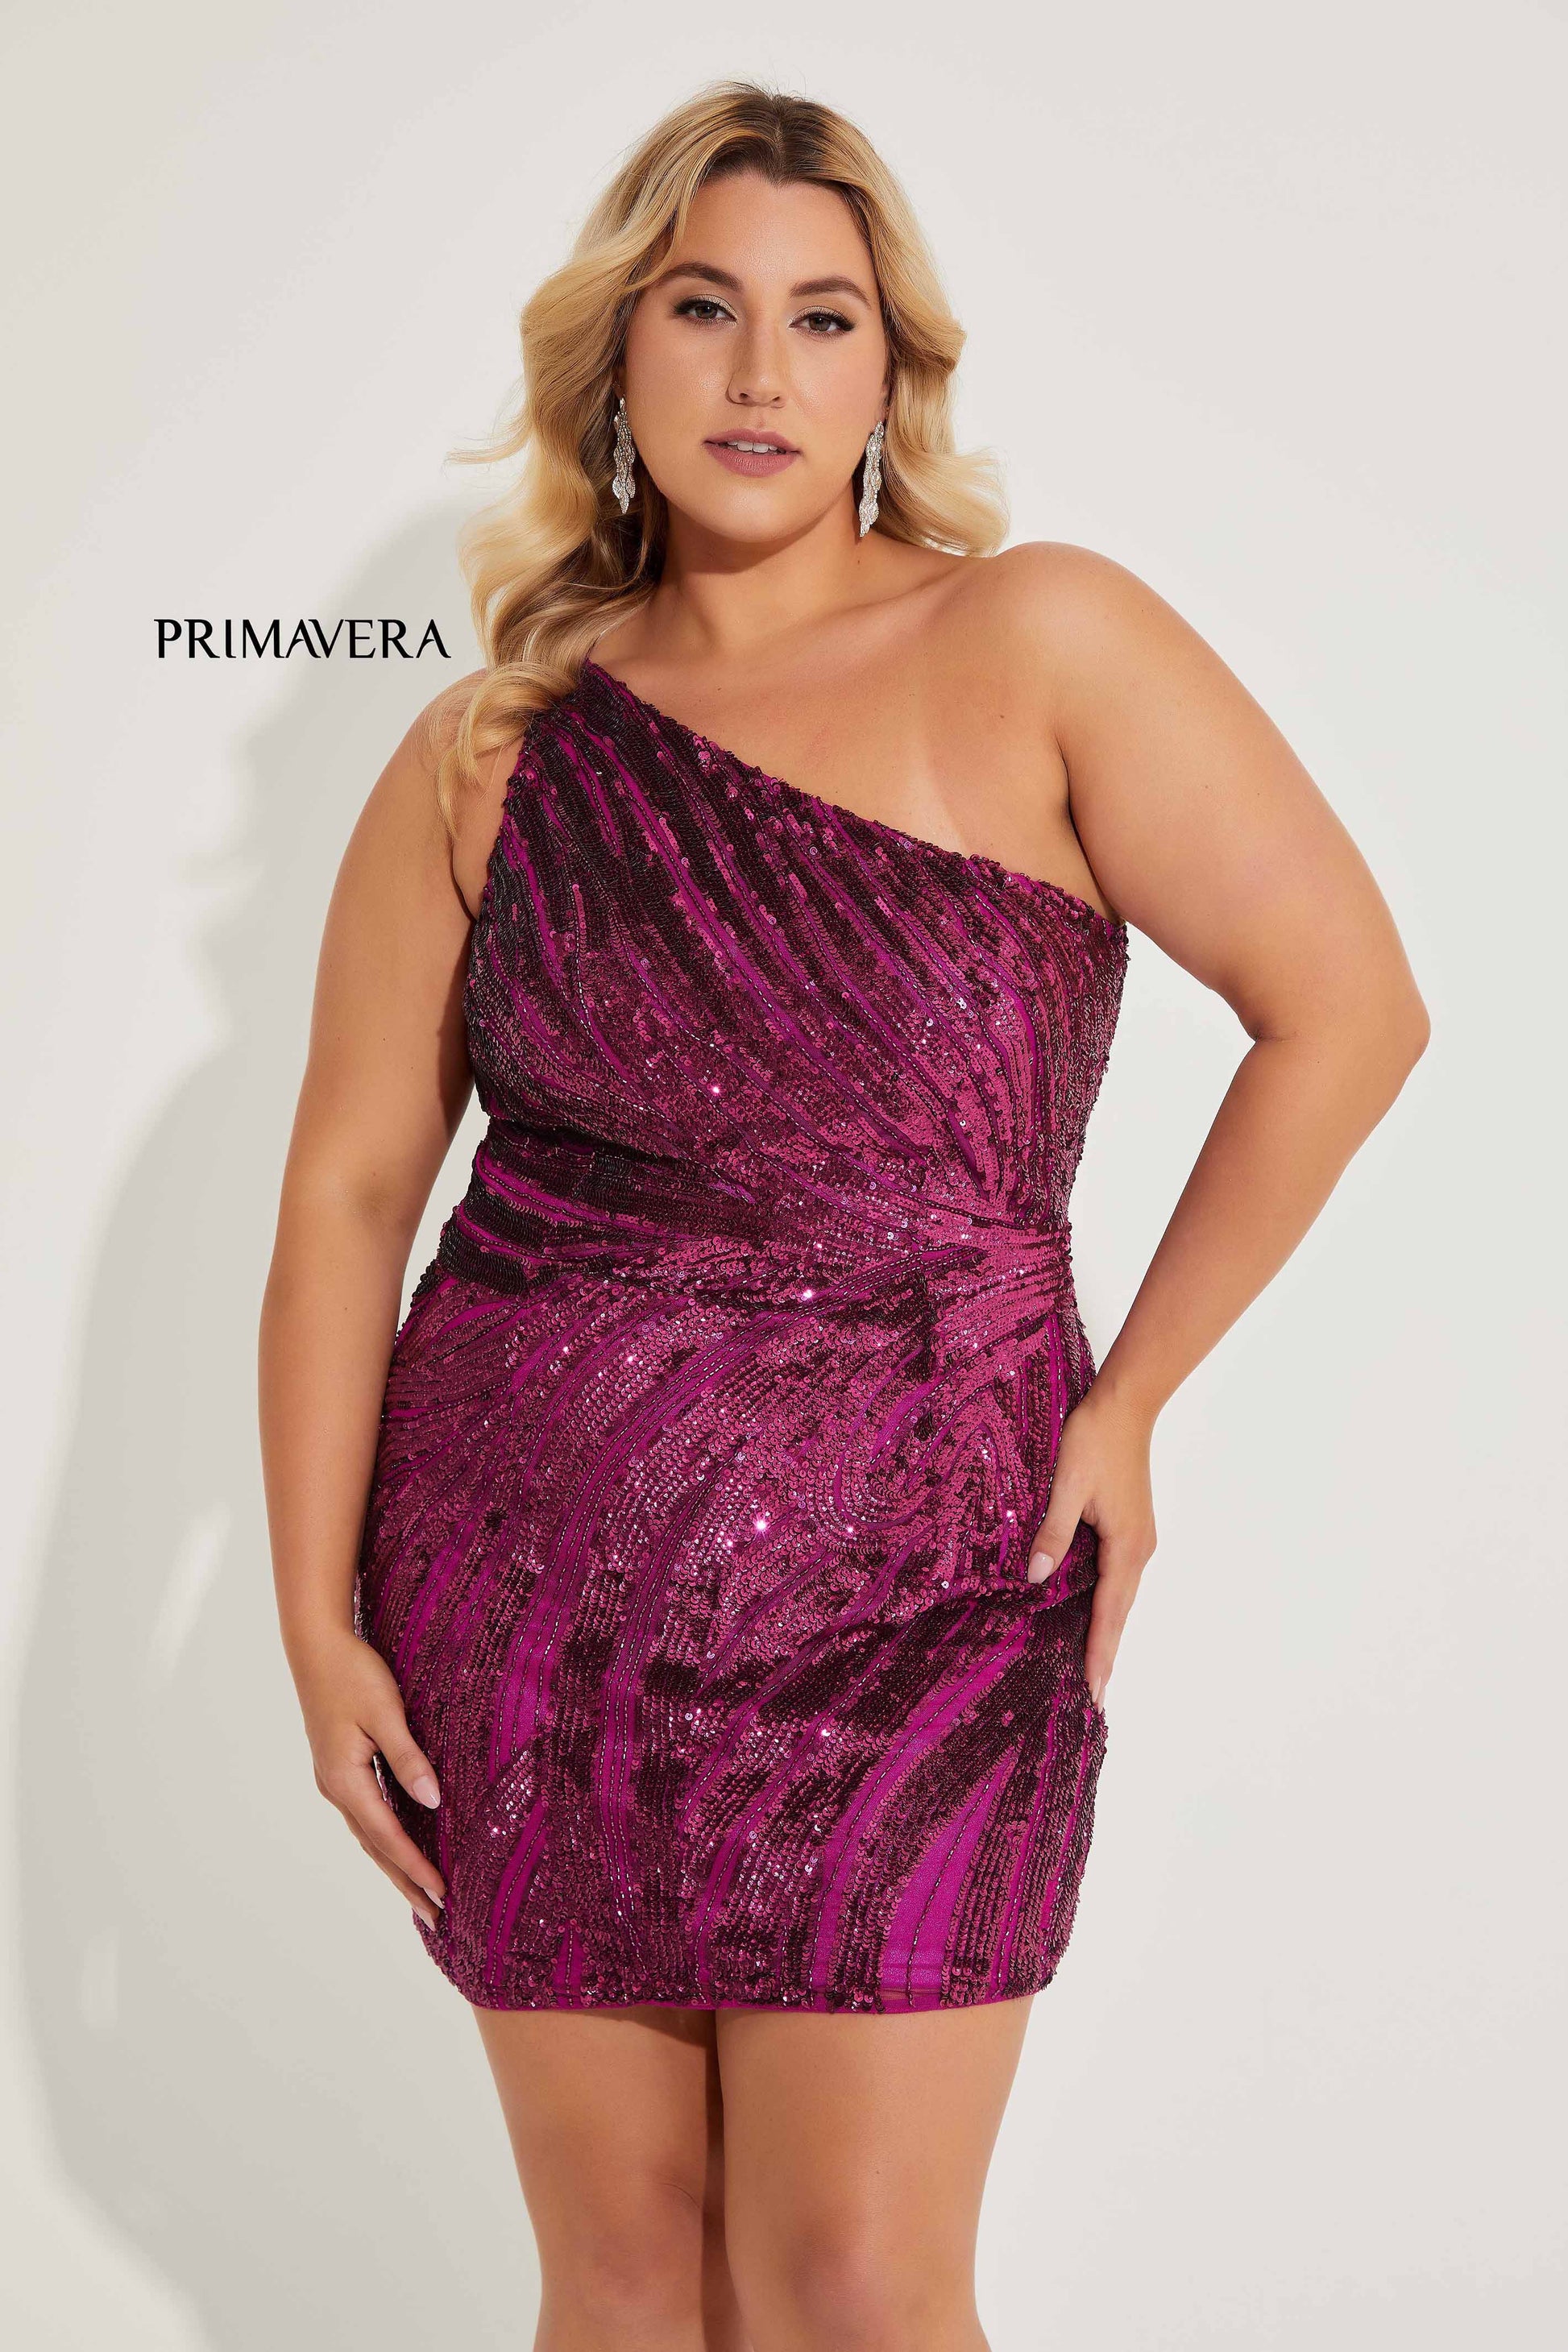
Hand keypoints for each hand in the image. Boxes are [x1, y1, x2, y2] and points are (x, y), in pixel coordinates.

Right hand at [290, 1624, 447, 1928]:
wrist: (317, 1646)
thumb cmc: (353, 1674)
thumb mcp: (385, 1713)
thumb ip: (408, 1758)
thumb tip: (433, 1802)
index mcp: (345, 1780)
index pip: (388, 1836)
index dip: (416, 1867)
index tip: (443, 1895)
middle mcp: (336, 1788)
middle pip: (376, 1847)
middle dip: (406, 1883)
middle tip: (438, 1917)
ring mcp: (334, 1780)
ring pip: (368, 1835)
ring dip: (394, 1866)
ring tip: (421, 1895)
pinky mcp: (338, 1768)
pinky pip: (365, 1816)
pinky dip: (384, 1840)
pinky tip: (398, 1847)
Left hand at [1026, 1383, 1157, 1708]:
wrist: (1125, 1404)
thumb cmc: (1093, 1439)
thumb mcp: (1066, 1485)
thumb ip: (1053, 1532)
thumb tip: (1037, 1577)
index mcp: (1125, 1546)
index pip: (1109, 1613)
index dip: (1100, 1654)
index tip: (1095, 1692)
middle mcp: (1138, 1549)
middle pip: (1119, 1613)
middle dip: (1106, 1653)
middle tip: (1093, 1695)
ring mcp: (1138, 1539)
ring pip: (1120, 1596)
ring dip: (1107, 1630)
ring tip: (1093, 1665)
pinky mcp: (1132, 1528)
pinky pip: (1118, 1577)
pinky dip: (1108, 1603)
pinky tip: (1093, 1612)